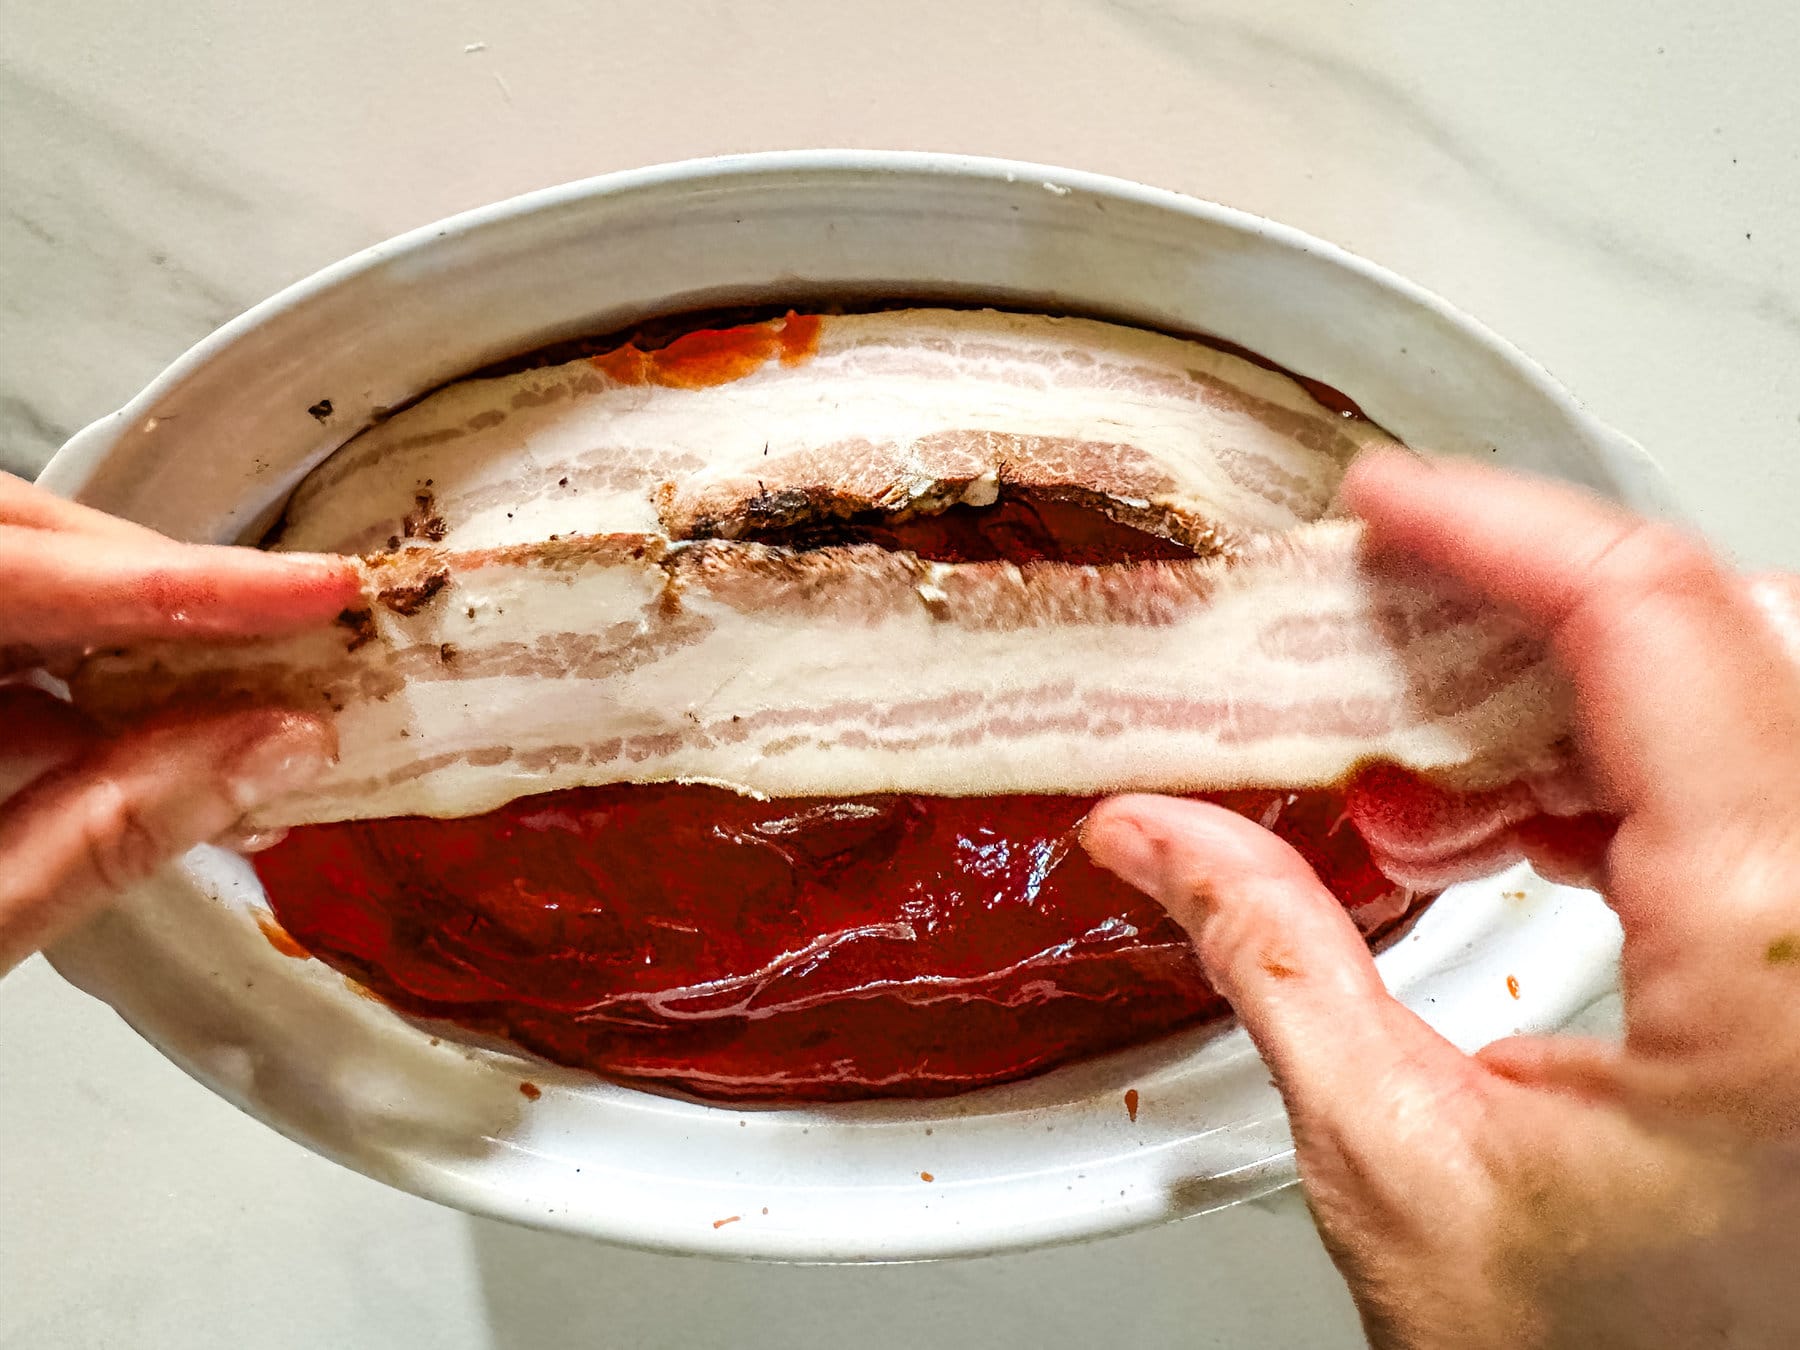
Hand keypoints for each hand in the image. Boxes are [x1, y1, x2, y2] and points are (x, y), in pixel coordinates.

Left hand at [0, 473, 358, 972]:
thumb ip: (109, 831)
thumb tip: (278, 744)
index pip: (11, 575)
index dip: (175, 581)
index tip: (314, 589)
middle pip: (20, 542)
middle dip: (157, 578)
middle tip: (293, 615)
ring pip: (22, 591)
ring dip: (138, 646)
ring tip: (255, 702)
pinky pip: (9, 660)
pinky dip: (89, 705)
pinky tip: (170, 757)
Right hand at [1083, 451, 1799, 1348]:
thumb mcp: (1402, 1166)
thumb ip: (1269, 960)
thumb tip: (1153, 836)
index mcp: (1775, 953)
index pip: (1652, 626)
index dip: (1499, 530)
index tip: (1388, 501)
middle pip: (1713, 633)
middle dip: (1525, 615)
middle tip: (1384, 622)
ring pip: (1737, 696)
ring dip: (1558, 703)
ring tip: (1412, 781)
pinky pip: (1743, 786)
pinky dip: (1605, 777)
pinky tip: (1491, 832)